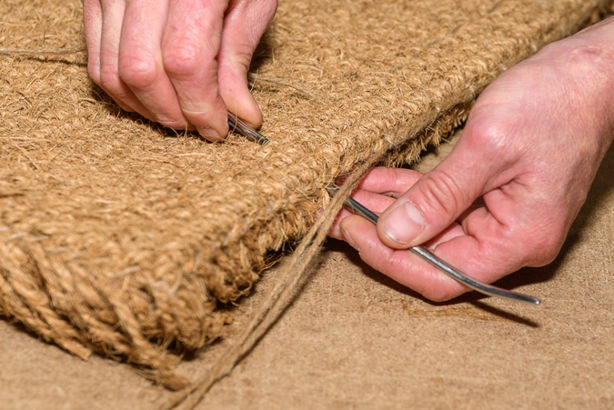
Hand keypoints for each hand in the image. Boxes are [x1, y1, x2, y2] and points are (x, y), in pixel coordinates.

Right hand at [83, 0, 276, 140]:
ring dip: (144, 108)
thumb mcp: (253, 2)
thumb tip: (240, 115)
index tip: (219, 128)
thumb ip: (239, 58)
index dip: (201, 106)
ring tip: (175, 115)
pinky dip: (120, 88)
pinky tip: (148, 97)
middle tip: (198, 126)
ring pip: (111, 70)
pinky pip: (94, 55)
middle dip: (172, 113)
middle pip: (142, 71)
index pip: (186, 63)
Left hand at [330, 17, 613, 301]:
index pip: (443, 275)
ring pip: (428, 228)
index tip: (352, 234)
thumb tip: (393, 233)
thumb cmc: (554, 104)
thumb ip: (439, 196)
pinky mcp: (485, 196)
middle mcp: (507, 238)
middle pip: (431, 254)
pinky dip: (404, 191)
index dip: (392, 261)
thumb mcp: (488, 147)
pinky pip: (437, 202)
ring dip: (385, 210)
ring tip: (343, 195)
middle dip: (379, 233)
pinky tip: (370, 181)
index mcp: (519, 239)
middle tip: (334, 212)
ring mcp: (495, 218)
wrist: (587, 74)